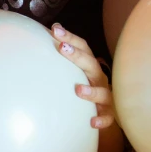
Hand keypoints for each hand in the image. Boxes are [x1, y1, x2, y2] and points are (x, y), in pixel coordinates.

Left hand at [51, 23, 123, 151]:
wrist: (103, 113)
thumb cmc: (84, 87)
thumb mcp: (73, 72)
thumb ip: (61, 58)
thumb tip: (43, 34)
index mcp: (90, 66)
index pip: (83, 48)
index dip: (70, 38)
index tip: (55, 29)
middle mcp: (99, 78)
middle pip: (91, 65)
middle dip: (77, 55)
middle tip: (62, 47)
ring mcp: (106, 97)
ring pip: (103, 92)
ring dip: (92, 91)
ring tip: (78, 89)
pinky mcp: (108, 114)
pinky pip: (108, 117)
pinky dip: (102, 119)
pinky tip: (92, 121)